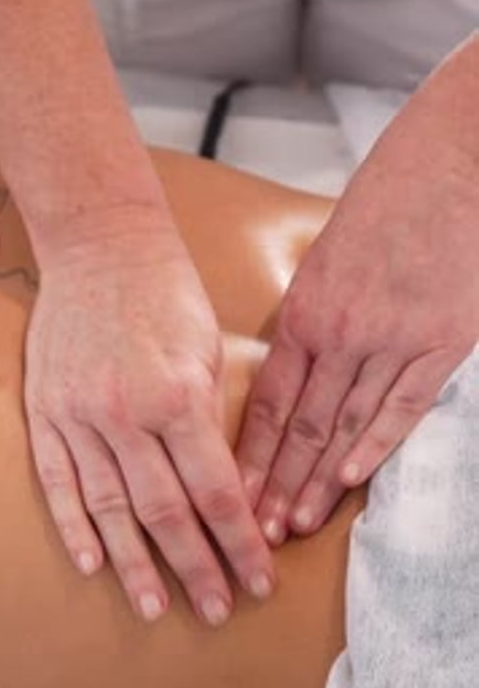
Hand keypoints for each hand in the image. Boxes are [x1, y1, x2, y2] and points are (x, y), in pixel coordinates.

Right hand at [25, 210, 273, 624]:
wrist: (101, 247)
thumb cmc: (168, 296)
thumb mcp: (208, 353)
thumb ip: (210, 425)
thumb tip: (221, 490)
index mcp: (178, 397)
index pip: (217, 492)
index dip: (240, 543)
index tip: (259, 581)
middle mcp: (127, 415)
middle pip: (167, 512)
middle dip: (196, 568)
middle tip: (216, 610)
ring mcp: (79, 416)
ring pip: (110, 509)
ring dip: (136, 564)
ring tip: (155, 607)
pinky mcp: (46, 412)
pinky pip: (59, 481)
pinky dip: (74, 526)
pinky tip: (92, 564)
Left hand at [237, 50, 478, 543]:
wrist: (453, 156)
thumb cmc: (389, 196)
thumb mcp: (329, 253)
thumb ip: (314, 314)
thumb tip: (301, 363)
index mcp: (307, 308)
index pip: (269, 398)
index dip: (251, 451)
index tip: (234, 491)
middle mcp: (343, 330)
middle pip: (302, 423)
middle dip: (277, 481)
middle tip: (256, 530)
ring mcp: (394, 338)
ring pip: (347, 423)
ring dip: (319, 478)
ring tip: (296, 522)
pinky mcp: (444, 340)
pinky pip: (405, 403)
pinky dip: (379, 444)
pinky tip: (353, 480)